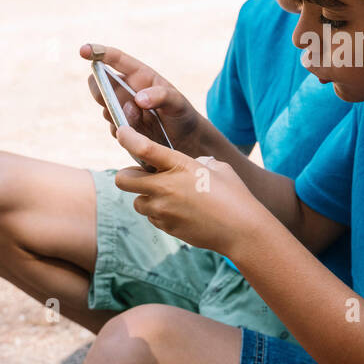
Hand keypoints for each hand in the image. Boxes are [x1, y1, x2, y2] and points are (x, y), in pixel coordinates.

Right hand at [81, 43, 203, 152]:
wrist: (184, 140)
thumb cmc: (181, 113)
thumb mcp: (177, 102)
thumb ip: (161, 96)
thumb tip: (138, 100)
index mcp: (139, 75)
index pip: (116, 59)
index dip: (98, 52)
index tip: (84, 51)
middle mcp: (126, 90)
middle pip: (100, 84)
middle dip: (100, 90)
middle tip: (113, 99)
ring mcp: (122, 109)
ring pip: (106, 109)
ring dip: (120, 114)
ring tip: (142, 118)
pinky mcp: (121, 127)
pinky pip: (113, 128)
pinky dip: (124, 131)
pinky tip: (141, 132)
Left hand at [113, 125, 273, 256]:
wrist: (241, 230)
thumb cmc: (234, 194)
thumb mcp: (216, 167)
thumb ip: (195, 162)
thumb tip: (188, 166)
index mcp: (179, 165)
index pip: (142, 148)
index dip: (127, 137)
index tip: (123, 132)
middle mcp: (165, 188)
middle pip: (123, 179)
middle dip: (128, 175)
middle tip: (143, 175)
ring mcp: (163, 210)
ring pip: (137, 201)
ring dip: (146, 196)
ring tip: (168, 196)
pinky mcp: (166, 227)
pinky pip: (151, 217)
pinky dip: (159, 212)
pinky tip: (180, 210)